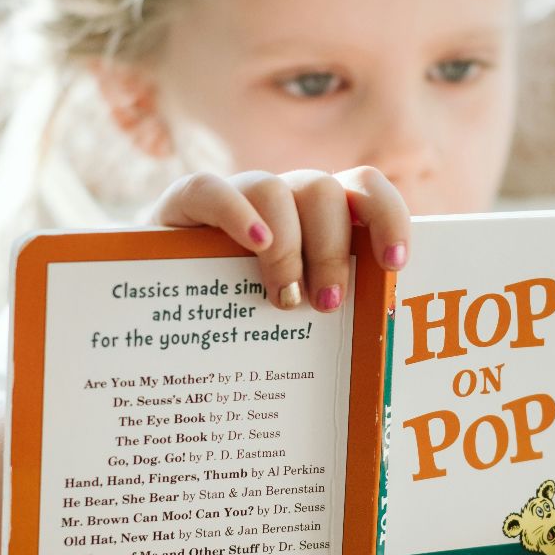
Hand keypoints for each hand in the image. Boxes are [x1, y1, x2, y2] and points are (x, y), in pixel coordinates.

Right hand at [138, 167, 410, 311]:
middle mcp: (283, 198)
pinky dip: (239, 215)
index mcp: (318, 217)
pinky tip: (255, 246)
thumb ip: (326, 314)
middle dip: (334, 250)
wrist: (159, 305)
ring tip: (284, 300)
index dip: (387, 217)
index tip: (395, 263)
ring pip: (277, 189)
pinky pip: (213, 190)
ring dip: (290, 247)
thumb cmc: (240, 318)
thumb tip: (375, 365)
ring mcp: (236, 196)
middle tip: (327, 305)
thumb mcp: (291, 314)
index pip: (364, 189)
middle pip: (324, 191)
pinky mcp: (186, 203)